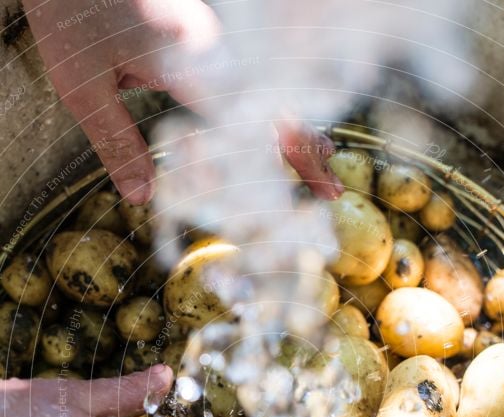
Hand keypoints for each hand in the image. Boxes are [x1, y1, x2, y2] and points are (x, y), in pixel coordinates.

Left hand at [23, 1, 342, 203]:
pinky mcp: (207, 34)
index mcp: (190, 62)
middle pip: (272, 108)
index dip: (269, 172)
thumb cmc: (71, 12)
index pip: (243, 130)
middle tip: (329, 191)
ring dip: (296, 131)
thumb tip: (143, 198)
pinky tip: (286, 128)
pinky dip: (273, 109)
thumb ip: (117, 143)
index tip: (285, 207)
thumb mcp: (83, 86)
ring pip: (269, 92)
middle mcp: (215, 48)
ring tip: (323, 164)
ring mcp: (216, 38)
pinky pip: (253, 79)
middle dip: (301, 152)